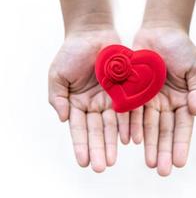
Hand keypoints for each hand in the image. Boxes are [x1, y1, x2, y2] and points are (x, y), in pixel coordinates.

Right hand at [48, 29, 128, 171]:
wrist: (94, 33)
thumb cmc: (72, 52)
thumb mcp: (58, 74)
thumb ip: (58, 97)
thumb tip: (63, 119)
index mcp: (78, 104)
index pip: (80, 129)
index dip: (81, 145)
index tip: (84, 162)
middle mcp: (96, 105)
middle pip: (98, 131)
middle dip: (100, 149)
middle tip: (102, 167)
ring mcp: (112, 99)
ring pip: (114, 125)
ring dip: (114, 142)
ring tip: (115, 159)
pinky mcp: (127, 90)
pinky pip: (130, 110)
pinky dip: (130, 124)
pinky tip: (131, 139)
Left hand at [132, 27, 195, 175]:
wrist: (159, 31)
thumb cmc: (181, 47)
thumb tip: (195, 110)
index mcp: (184, 100)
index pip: (183, 127)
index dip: (182, 144)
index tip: (181, 162)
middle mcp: (167, 104)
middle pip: (165, 132)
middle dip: (165, 151)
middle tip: (163, 171)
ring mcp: (149, 100)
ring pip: (148, 127)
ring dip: (149, 146)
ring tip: (150, 163)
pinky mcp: (133, 93)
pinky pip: (132, 113)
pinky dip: (132, 128)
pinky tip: (132, 143)